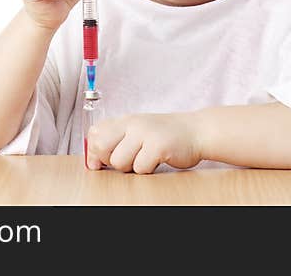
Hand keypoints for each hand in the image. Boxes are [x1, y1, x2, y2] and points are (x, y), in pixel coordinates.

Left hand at [86, 112, 203, 173]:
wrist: (198, 131)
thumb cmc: (166, 135)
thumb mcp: (139, 130)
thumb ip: (117, 138)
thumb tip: (92, 160)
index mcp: (126, 120)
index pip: (95, 133)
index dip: (94, 151)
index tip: (100, 162)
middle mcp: (133, 123)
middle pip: (101, 146)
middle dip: (109, 161)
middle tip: (126, 161)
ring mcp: (145, 133)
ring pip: (119, 161)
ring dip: (131, 167)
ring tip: (145, 159)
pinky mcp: (158, 146)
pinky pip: (140, 168)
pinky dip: (147, 170)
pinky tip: (157, 161)